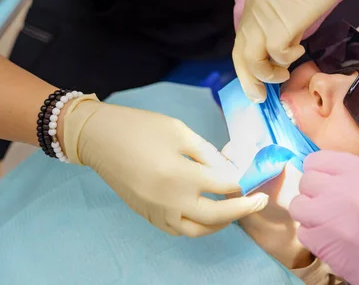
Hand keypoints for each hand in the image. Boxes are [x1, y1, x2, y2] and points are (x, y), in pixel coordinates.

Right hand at [62, 96, 268, 236]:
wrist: (98, 138)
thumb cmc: (140, 128)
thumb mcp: (180, 132)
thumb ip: (207, 154)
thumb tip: (229, 169)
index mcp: (181, 176)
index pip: (224, 187)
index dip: (243, 182)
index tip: (254, 176)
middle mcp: (170, 201)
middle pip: (217, 216)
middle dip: (244, 210)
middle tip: (260, 201)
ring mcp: (157, 212)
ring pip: (197, 231)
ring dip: (221, 224)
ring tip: (235, 210)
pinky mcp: (146, 215)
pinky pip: (178, 230)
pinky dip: (197, 226)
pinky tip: (206, 214)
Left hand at [232, 0, 358, 101]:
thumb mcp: (289, 2)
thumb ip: (280, 22)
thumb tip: (281, 50)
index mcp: (254, 6)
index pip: (240, 44)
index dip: (245, 68)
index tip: (256, 85)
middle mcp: (254, 12)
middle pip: (241, 56)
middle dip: (250, 81)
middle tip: (261, 96)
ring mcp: (265, 17)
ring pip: (254, 60)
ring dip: (270, 73)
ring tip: (287, 71)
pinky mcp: (282, 23)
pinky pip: (278, 54)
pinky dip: (289, 58)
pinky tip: (301, 48)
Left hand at [289, 151, 358, 284]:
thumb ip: (355, 176)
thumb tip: (327, 176)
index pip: (317, 160)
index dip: (318, 173)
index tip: (324, 183)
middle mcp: (343, 188)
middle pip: (306, 181)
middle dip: (315, 194)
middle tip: (329, 207)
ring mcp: (330, 214)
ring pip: (299, 206)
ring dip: (310, 216)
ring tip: (329, 225)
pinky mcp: (323, 242)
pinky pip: (303, 233)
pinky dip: (315, 239)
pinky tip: (334, 242)